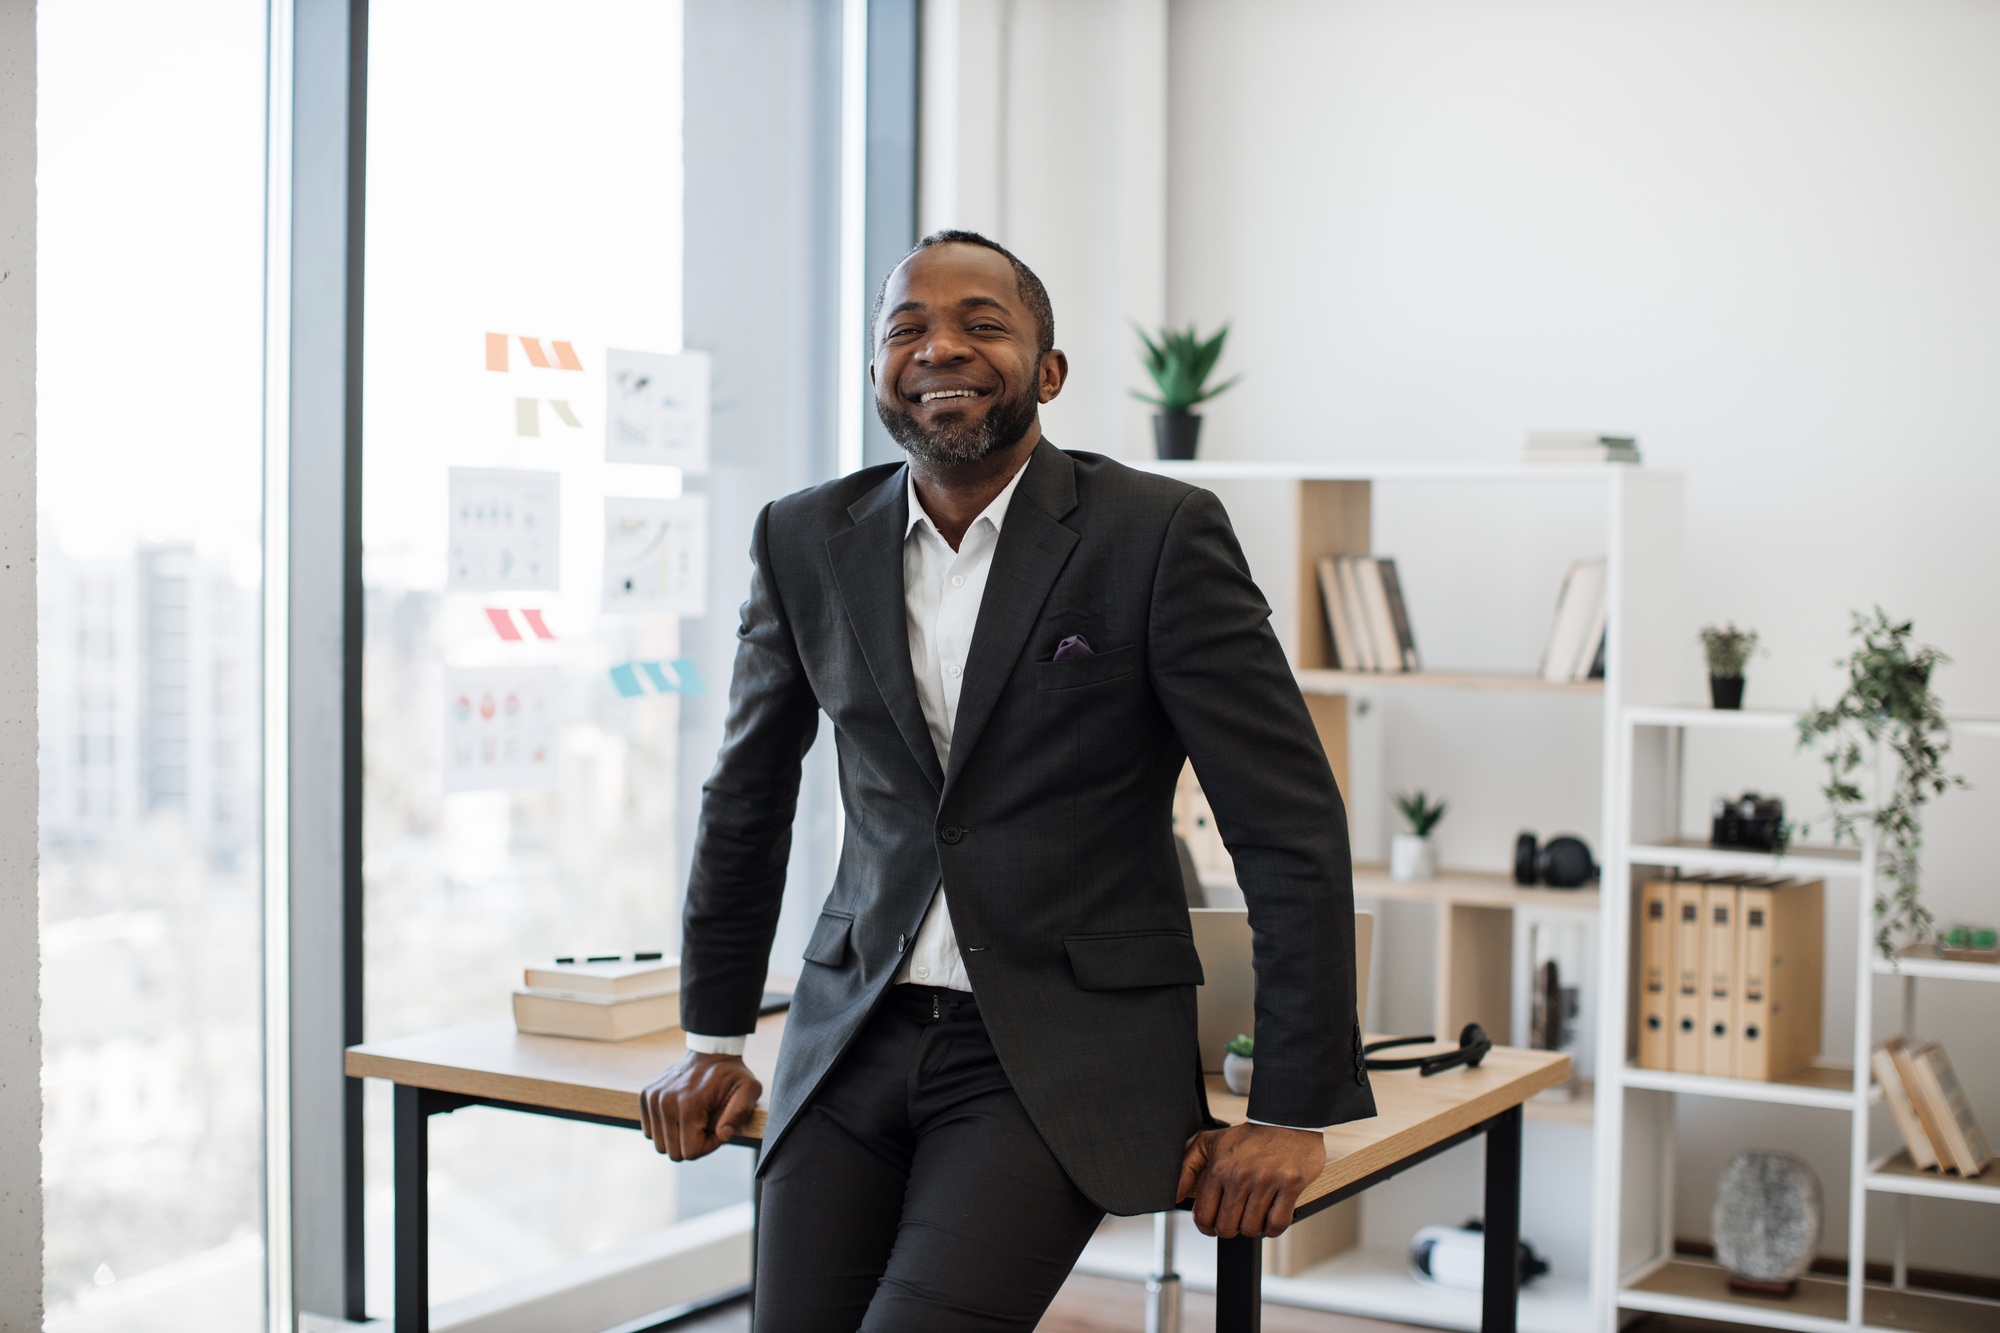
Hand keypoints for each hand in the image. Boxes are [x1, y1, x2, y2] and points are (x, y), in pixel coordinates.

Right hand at [638, 1052, 762, 1160]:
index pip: (690, 1152)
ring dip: (678, 1137)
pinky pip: (649, 1131)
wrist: (710, 1051)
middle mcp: (665, 1102)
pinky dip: (665, 1129)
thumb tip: (723, 1134)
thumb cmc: (732, 1074)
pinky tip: (680, 1115)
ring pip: (660, 1144)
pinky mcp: (646, 1095)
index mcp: (688, 1104)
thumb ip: (740, 1113)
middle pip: (673, 1152)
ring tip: (694, 1120)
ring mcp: (652, 1098)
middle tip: (706, 1125)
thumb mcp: (749, 1089)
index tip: (719, 1129)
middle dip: (693, 1144)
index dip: (708, 1146)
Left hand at [1177, 1123, 1325, 1237]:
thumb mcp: (1210, 1143)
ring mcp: (1266, 1180)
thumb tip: (1176, 1196)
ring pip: (1251, 1229)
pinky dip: (1272, 1228)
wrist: (1287, 1122)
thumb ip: (1187, 1167)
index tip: (1214, 1224)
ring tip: (1254, 1213)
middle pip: (1226, 1227)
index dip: (1206, 1227)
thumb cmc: (1249, 1138)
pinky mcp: (1290, 1185)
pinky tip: (1270, 1215)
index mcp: (1219, 1167)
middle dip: (1230, 1228)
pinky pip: (1276, 1224)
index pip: (1203, 1215)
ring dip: (1252, 1227)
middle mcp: (1240, 1175)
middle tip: (1236, 1218)